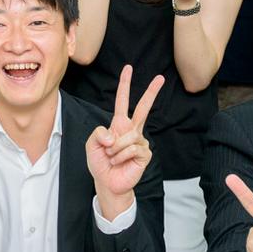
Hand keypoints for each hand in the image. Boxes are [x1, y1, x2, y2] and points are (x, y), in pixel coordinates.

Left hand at [87, 64, 162, 218]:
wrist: (107, 183)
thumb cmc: (100, 163)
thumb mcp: (91, 145)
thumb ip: (98, 133)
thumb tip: (114, 133)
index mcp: (119, 125)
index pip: (123, 101)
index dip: (125, 85)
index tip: (128, 68)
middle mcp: (132, 130)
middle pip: (144, 107)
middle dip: (152, 92)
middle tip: (161, 77)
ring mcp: (140, 141)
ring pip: (129, 137)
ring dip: (115, 149)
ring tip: (112, 158)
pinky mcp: (145, 153)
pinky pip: (133, 148)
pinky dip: (122, 156)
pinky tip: (120, 162)